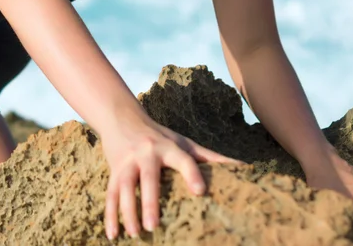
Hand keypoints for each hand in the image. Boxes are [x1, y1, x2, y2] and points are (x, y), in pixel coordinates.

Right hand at [101, 114, 241, 239]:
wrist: (123, 118)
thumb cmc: (161, 136)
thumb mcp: (184, 143)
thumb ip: (210, 157)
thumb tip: (242, 166)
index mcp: (169, 146)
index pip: (183, 159)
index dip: (192, 174)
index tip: (200, 192)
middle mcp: (148, 152)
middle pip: (148, 178)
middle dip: (149, 201)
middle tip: (153, 225)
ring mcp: (128, 161)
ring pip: (124, 188)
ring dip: (128, 212)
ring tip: (135, 234)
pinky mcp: (113, 170)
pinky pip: (110, 194)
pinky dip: (110, 215)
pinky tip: (113, 235)